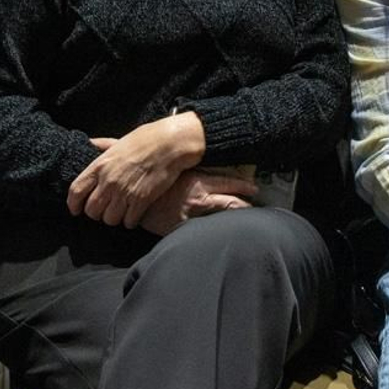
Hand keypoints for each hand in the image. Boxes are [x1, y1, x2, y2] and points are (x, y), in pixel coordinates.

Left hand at [66, 112, 204, 227]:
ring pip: (109, 219)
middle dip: (97, 213)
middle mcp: (109, 181)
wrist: (170, 144)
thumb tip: (89, 143)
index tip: (76, 209)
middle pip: (92, 211)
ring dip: (114, 218)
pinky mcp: (141, 201)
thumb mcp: (118, 141)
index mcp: (100, 165)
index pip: (76, 191)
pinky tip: (134, 213)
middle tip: (105, 208)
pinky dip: (130, 220)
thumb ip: (102, 146)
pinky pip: (128, 221)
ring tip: (121, 211)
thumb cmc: (146, 140)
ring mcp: (125, 192)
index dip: (73, 204)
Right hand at [138, 170, 256, 234]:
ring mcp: (192, 214)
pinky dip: (214, 231)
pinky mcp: (183, 227)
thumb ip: (181, 164)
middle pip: (231, 202)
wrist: (131, 199)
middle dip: (245, 206)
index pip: (228, 183)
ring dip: (233, 218)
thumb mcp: (168, 167)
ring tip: (244, 223)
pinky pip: (203, 229)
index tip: (255, 188)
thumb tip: (187, 154)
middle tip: (256, 208)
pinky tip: (220, 234)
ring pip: (221, 217)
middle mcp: (199, 197)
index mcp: (198, 180)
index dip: (244, 186)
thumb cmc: (150, 180)